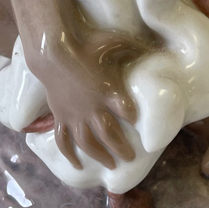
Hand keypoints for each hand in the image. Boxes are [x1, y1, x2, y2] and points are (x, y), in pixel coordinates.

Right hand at [39, 32, 146, 168]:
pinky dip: (69, 154)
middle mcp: (92, 107)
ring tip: (111, 164)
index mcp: (108, 91)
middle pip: (109, 135)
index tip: (140, 125)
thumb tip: (155, 46)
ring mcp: (75, 114)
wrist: (52, 52)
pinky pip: (64, 140)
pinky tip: (77, 165)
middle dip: (121, 148)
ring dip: (100, 155)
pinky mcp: (61, 116)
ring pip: (88, 142)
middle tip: (130, 158)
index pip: (126, 111)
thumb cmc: (85, 46)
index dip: (134, 119)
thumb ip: (134, 46)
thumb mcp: (113, 42)